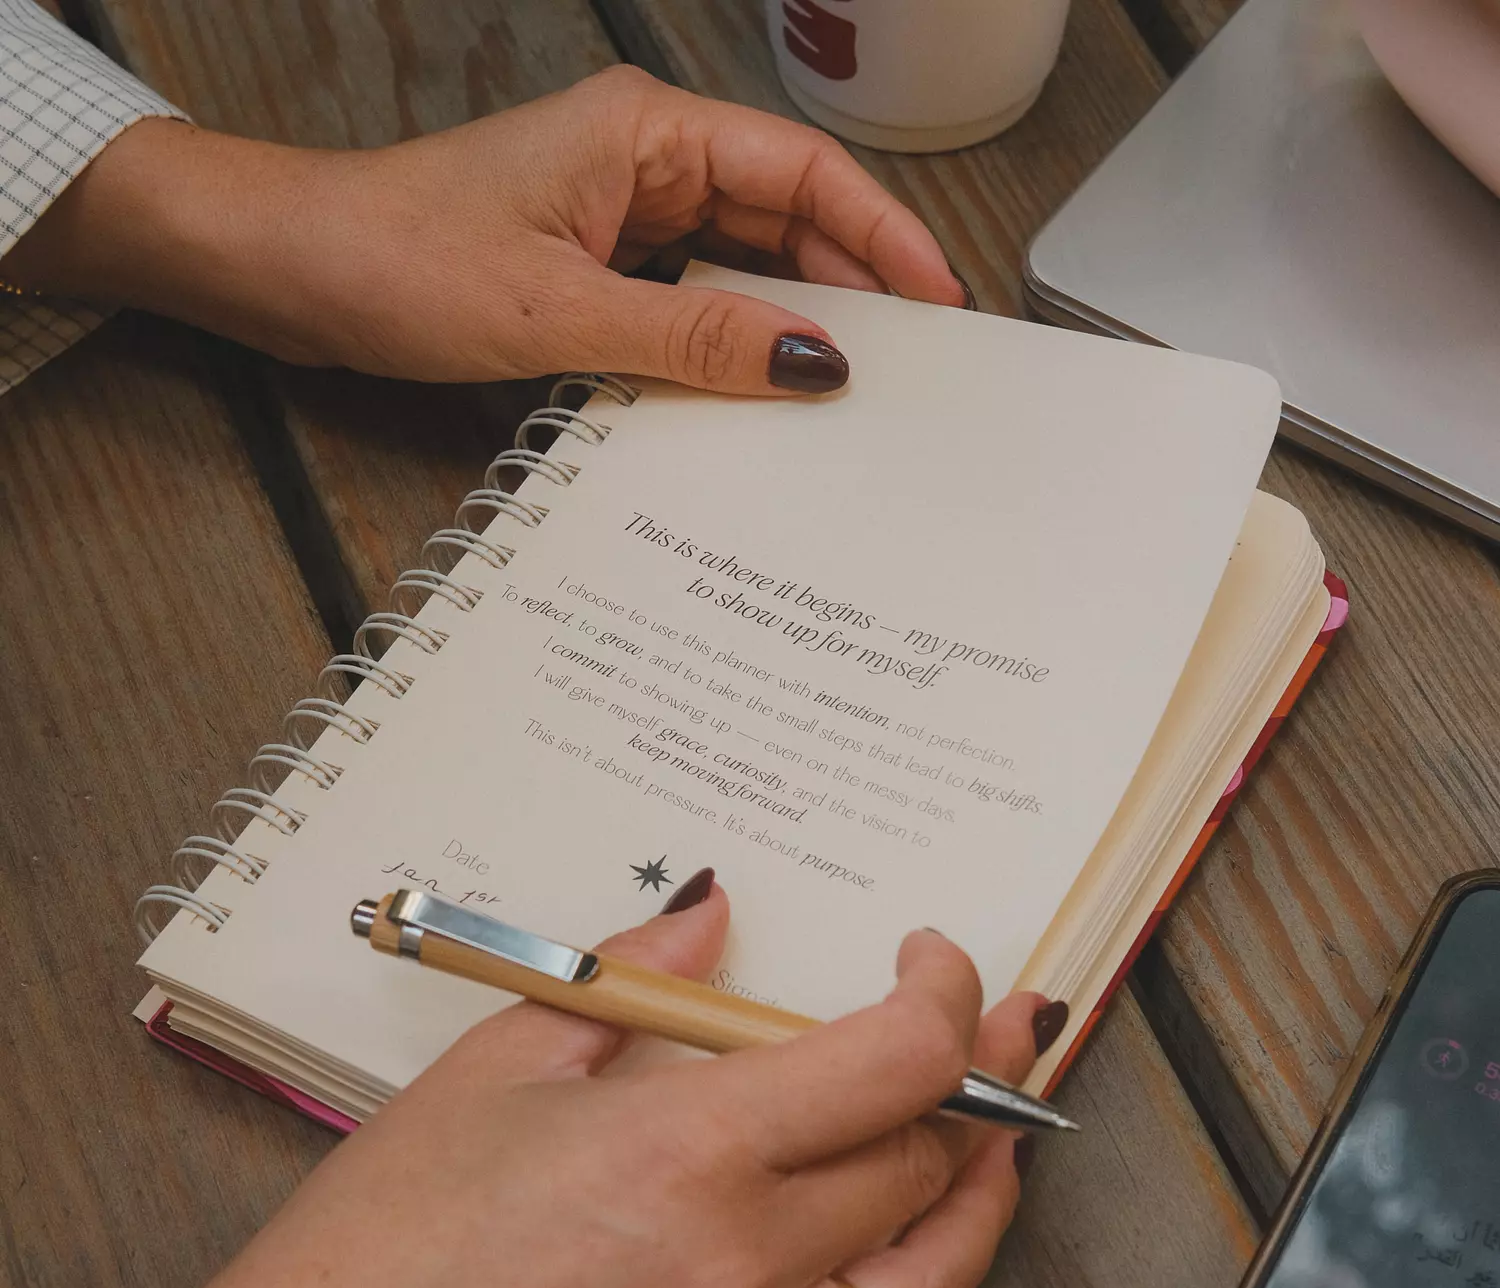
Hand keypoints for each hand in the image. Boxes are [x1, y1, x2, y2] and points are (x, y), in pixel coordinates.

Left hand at [2, 67, 965, 393]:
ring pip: (741, 264)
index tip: (938, 305)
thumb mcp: (560, 310)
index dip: (883, 238)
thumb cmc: (393, 256)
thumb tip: (811, 360)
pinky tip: (755, 392)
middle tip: (905, 371)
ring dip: (790, 321)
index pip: (803, 175)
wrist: (288, 271)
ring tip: (845, 392)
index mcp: (645, 134)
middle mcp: (642, 164)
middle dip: (850, 288)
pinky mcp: (593, 266)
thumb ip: (694, 336)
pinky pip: (690, 299)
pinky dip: (728, 342)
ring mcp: (619, 217)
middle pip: (785, 220)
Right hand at [134, 882, 1042, 1287]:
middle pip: (922, 1161)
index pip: (895, 1060)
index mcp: (688, 1152)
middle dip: (965, 1084)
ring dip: (977, 1205)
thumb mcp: (495, 1071)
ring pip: (934, 1287)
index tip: (936, 965)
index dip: (947, 995)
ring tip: (988, 1152)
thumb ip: (629, 981)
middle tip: (977, 1042)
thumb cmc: (381, 1247)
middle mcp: (742, 1268)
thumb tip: (708, 913)